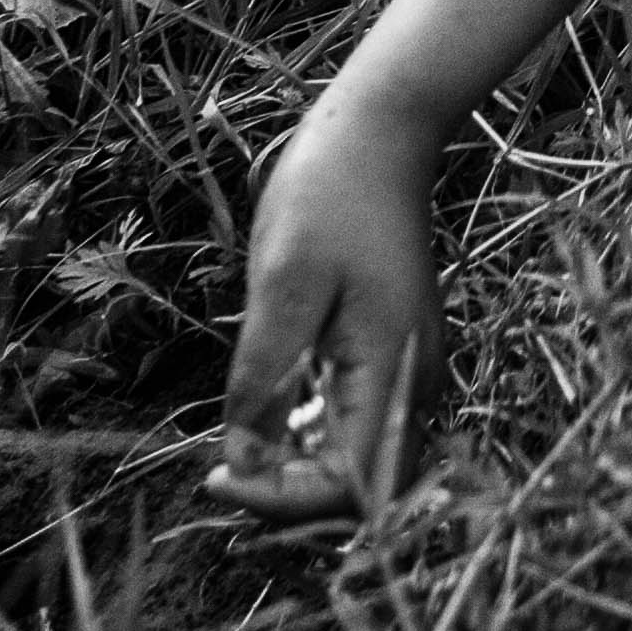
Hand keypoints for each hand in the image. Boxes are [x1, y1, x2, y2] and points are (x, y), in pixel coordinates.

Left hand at [210, 94, 442, 523]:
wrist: (381, 131)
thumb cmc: (329, 193)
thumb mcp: (281, 281)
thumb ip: (263, 377)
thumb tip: (244, 462)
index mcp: (390, 368)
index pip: (350, 486)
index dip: (282, 499)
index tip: (218, 476)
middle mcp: (413, 381)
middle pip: (363, 486)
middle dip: (291, 494)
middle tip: (223, 468)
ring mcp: (410, 367)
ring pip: (363, 458)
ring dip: (301, 468)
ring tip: (239, 447)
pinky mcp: (397, 350)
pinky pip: (361, 419)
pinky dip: (315, 434)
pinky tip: (272, 411)